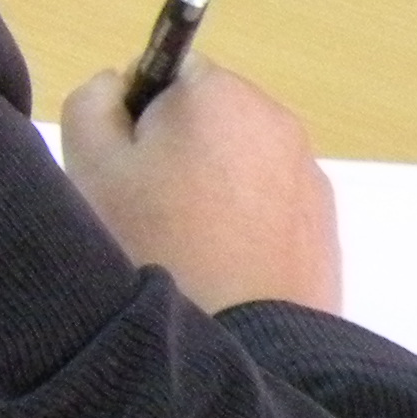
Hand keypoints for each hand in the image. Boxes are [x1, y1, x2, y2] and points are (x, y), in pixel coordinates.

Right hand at [59, 58, 343, 316]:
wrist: (243, 347)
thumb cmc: (157, 245)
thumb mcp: (91, 164)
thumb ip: (94, 99)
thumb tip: (120, 84)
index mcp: (219, 93)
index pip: (167, 71)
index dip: (138, 116)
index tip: (129, 168)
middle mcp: (276, 120)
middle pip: (208, 115)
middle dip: (178, 149)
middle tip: (150, 210)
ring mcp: (308, 175)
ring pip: (240, 161)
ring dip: (214, 187)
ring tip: (189, 247)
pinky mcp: (325, 226)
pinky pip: (271, 205)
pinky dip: (247, 224)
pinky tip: (225, 268)